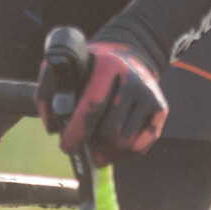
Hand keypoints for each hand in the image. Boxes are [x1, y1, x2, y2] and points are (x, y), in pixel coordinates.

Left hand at [36, 30, 167, 159]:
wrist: (127, 56)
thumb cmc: (89, 68)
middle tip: (80, 145)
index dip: (77, 132)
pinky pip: (140, 146)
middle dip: (91, 144)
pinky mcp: (161, 109)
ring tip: (95, 142)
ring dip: (106, 149)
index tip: (66, 147)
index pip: (93, 106)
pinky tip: (111, 144)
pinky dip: (122, 153)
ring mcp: (150, 95)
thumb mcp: (65, 69)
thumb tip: (54, 128)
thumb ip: (49, 93)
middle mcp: (133, 79)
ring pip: (124, 142)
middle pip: (110, 131)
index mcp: (108, 65)